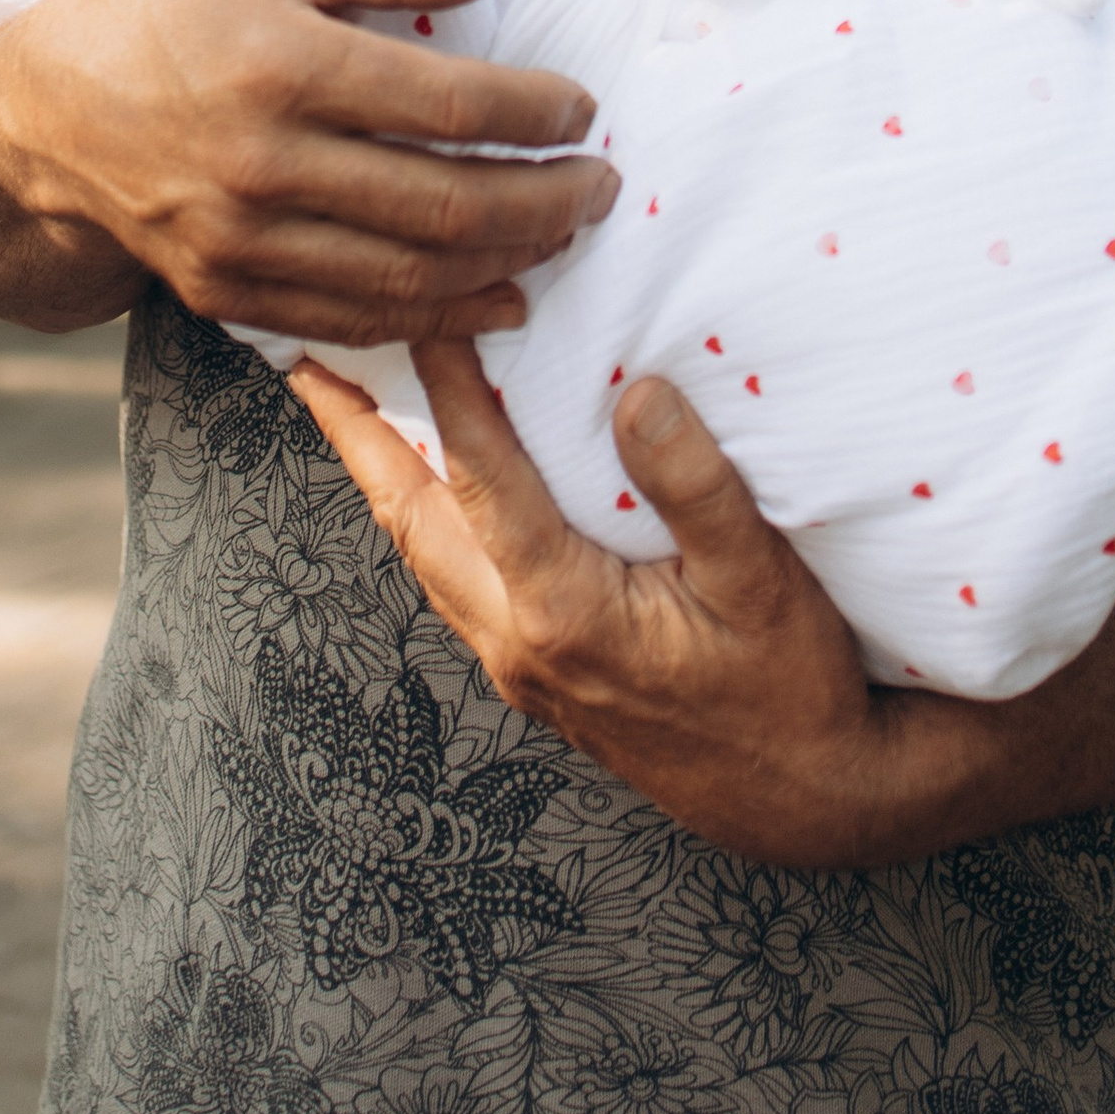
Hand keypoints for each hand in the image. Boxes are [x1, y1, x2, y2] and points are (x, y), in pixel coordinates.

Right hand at [0, 0, 614, 346]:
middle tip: (602, 186)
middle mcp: (264, 165)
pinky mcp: (227, 295)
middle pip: (446, 205)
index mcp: (283, 67)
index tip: (583, 109)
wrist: (51, 110)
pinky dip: (438, 319)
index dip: (538, 113)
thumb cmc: (175, 12)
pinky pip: (355, 323)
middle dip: (548, 202)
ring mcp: (242, 243)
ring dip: (508, 265)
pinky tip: (496, 298)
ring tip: (563, 236)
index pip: (451, 106)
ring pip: (411, 279)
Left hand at [293, 337, 892, 865]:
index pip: (481, 478)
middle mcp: (518, 640)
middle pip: (411, 517)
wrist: (805, 802)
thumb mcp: (763, 580)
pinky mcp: (535, 671)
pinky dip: (424, 510)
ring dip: (381, 469)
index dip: (443, 387)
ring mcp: (519, 663)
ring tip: (349, 398)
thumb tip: (638, 393)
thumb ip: (696, 485)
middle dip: (355, 431)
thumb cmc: (792, 690)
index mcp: (564, 612)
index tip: (415, 311)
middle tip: (308, 350)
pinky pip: (451, 574)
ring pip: (422, 550)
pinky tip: (430, 477)